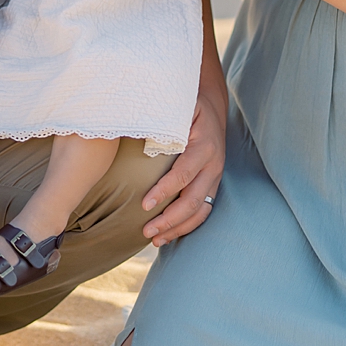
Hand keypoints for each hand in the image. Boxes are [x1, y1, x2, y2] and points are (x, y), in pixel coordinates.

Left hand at [140, 89, 225, 246]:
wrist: (214, 109)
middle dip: (170, 219)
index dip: (165, 191)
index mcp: (204, 146)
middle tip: (146, 231)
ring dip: (178, 228)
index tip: (144, 205)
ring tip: (155, 240)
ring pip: (200, 211)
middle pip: (193, 200)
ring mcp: (215, 177)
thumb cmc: (189, 107)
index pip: (183, 175)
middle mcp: (213, 165)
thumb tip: (130, 125)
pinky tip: (168, 234)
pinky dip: (187, 226)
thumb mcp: (178, 106)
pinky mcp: (213, 185)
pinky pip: (204, 211)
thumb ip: (160, 117)